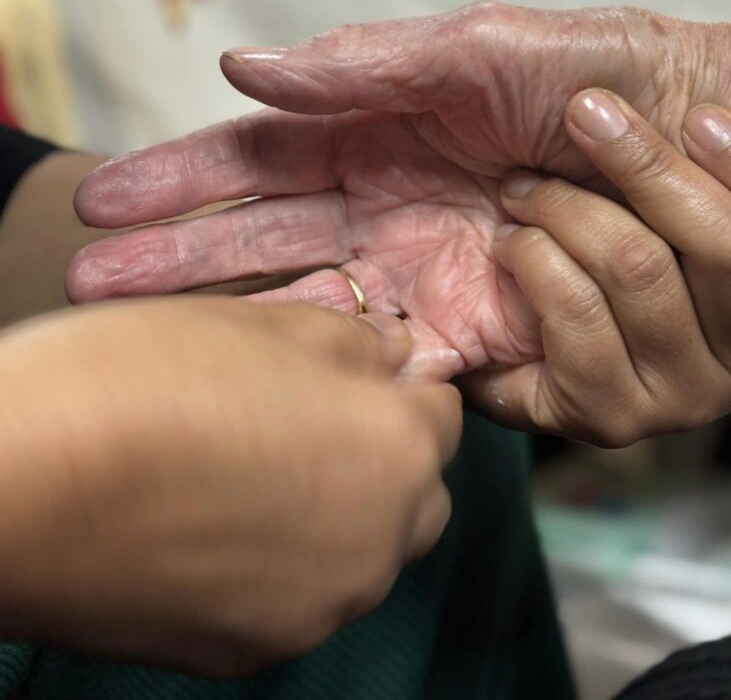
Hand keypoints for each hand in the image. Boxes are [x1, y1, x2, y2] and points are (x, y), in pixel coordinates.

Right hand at [0, 299, 459, 675]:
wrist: (24, 482)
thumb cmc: (142, 382)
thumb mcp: (260, 324)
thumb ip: (349, 340)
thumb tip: (391, 352)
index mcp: (394, 452)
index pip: (441, 413)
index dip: (398, 384)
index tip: (356, 372)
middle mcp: (376, 547)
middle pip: (413, 493)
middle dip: (379, 454)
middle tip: (303, 415)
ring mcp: (313, 611)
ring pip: (357, 551)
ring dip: (331, 512)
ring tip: (244, 464)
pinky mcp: (245, 654)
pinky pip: (295, 598)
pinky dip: (277, 563)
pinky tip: (209, 518)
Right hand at [67, 2, 730, 377]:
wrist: (696, 130)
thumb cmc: (597, 73)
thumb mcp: (479, 48)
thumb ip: (366, 63)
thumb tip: (245, 66)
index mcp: (379, 136)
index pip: (257, 158)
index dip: (179, 179)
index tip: (100, 201)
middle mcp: (385, 210)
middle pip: (259, 240)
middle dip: (171, 259)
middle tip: (85, 285)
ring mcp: (421, 275)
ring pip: (299, 308)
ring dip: (219, 325)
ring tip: (138, 339)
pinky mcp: (471, 332)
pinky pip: (382, 364)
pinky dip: (319, 378)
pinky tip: (254, 390)